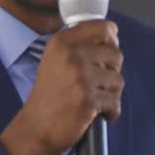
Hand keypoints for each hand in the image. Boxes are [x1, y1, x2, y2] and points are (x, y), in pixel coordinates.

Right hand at [0, 20, 123, 154]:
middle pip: (116, 55)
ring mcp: (80, 78)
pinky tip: (98, 114)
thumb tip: (113, 31)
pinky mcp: (88, 100)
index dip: (111, 41)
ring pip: (118, 80)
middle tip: (98, 84)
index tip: (107, 53)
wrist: (36, 127)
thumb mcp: (55, 58)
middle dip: (112, 72)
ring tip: (95, 100)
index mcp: (62, 41)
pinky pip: (115, 102)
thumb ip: (80, 43)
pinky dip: (110, 111)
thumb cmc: (49, 94)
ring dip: (111, 93)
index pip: (103, 27)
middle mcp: (71, 55)